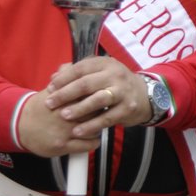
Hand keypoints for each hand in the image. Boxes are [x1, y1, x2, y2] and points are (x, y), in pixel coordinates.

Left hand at [17, 56, 150, 155]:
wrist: (145, 95)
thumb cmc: (114, 84)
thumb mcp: (99, 73)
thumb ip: (77, 73)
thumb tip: (54, 77)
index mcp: (105, 64)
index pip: (80, 68)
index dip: (63, 79)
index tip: (50, 88)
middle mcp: (115, 75)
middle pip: (86, 84)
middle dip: (66, 94)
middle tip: (50, 103)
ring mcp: (123, 92)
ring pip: (97, 100)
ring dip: (78, 109)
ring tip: (64, 116)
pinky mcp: (128, 108)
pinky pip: (107, 118)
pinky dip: (91, 125)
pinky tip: (78, 131)